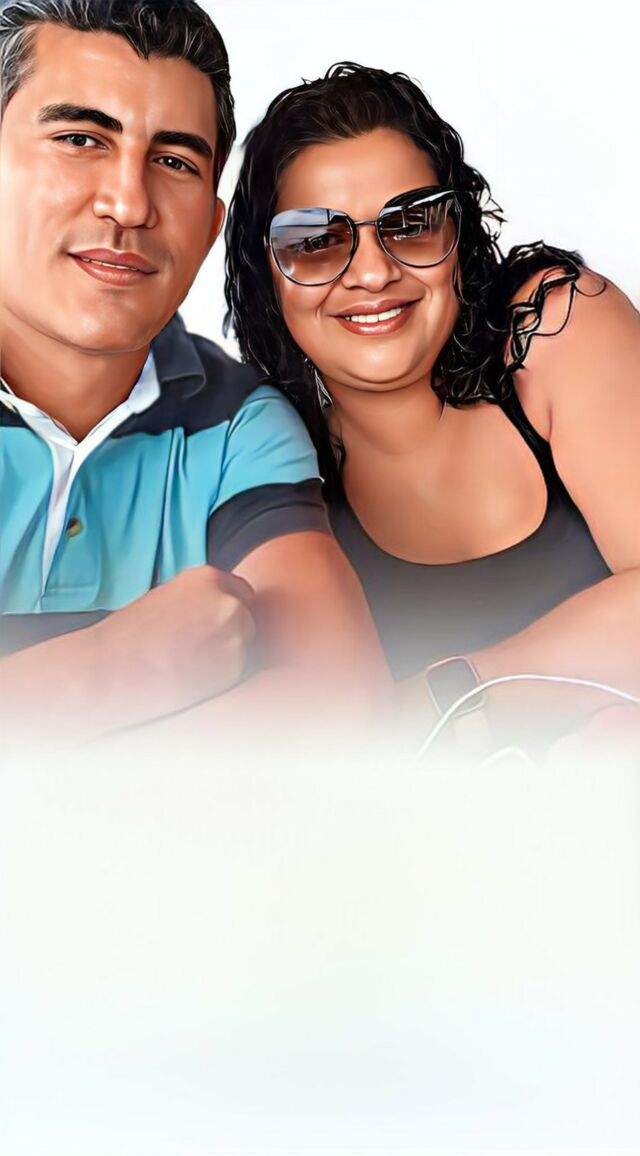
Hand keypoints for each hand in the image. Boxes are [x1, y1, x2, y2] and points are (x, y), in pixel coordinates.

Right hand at [91, 565, 255, 726]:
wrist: (110, 668)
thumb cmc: (128, 637)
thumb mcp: (167, 599)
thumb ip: (199, 600)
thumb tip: (217, 613)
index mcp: (208, 577)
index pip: (241, 593)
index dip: (227, 613)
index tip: (210, 629)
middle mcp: (228, 601)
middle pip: (248, 620)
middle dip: (231, 635)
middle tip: (197, 652)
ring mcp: (235, 634)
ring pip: (246, 648)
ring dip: (227, 657)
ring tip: (188, 664)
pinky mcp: (234, 667)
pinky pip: (238, 673)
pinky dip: (221, 678)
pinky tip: (190, 678)